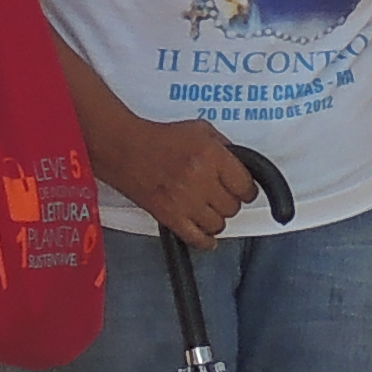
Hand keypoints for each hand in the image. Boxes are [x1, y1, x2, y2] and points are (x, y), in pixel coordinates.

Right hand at [99, 115, 262, 248]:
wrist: (124, 149)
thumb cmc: (159, 138)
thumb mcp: (200, 130)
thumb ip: (225, 146)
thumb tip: (242, 165)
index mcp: (211, 155)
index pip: (246, 185)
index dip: (246, 189)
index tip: (243, 190)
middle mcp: (200, 179)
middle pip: (233, 207)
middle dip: (229, 202)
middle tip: (220, 197)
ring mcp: (185, 200)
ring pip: (218, 224)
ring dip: (216, 219)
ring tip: (207, 210)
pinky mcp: (169, 216)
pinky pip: (197, 238)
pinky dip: (205, 241)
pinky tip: (206, 236)